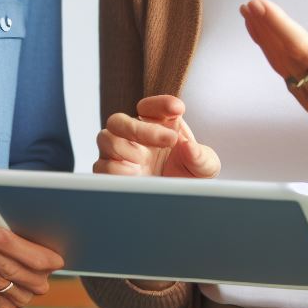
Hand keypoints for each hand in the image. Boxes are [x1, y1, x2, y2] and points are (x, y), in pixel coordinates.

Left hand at [0, 209, 64, 307]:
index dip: (1, 238)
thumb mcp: (28, 226)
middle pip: (5, 266)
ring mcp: (23, 298)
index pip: (26, 254)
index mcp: (52, 261)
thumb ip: (15, 221)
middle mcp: (39, 284)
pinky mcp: (5, 305)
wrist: (24, 257)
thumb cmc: (26, 233)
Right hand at [94, 95, 220, 178]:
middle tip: (170, 139)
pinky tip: (136, 174)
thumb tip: (189, 147)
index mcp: (157, 125)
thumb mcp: (205, 167)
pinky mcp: (111, 174)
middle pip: (120, 119)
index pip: (150, 107)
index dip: (161, 104)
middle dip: (140, 127)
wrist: (179, 203)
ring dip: (125, 148)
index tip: (178, 109)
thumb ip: (201, 156)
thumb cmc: (189, 177)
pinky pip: (102, 167)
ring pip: (105, 138)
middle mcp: (134, 136)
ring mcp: (119, 154)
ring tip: (145, 159)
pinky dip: (117, 170)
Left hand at [239, 0, 307, 198]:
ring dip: (265, 41)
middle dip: (263, 27)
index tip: (260, 5)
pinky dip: (275, 58)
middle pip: (284, 55)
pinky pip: (288, 78)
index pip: (301, 47)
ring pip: (282, 67)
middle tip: (249, 5)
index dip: (277, 24)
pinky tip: (272, 48)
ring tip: (253, 19)